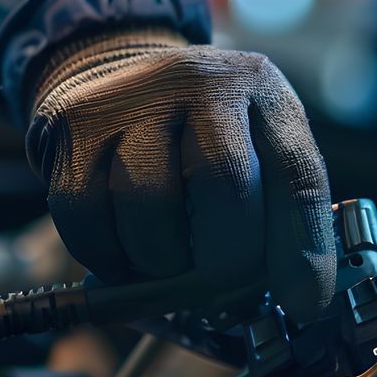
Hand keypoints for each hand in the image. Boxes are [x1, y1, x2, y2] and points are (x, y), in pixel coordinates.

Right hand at [27, 28, 335, 320]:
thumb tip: (296, 300)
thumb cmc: (197, 131)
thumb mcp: (258, 147)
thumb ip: (280, 212)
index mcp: (261, 89)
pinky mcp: (73, 129)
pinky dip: (108, 256)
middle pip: (223, 183)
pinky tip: (125, 249)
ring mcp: (130, 100)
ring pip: (149, 206)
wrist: (110, 71)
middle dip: (226, 256)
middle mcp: (198, 81)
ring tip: (168, 258)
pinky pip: (88, 218)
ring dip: (162, 260)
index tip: (303, 304)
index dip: (303, 249)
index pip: (296, 174)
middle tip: (219, 279)